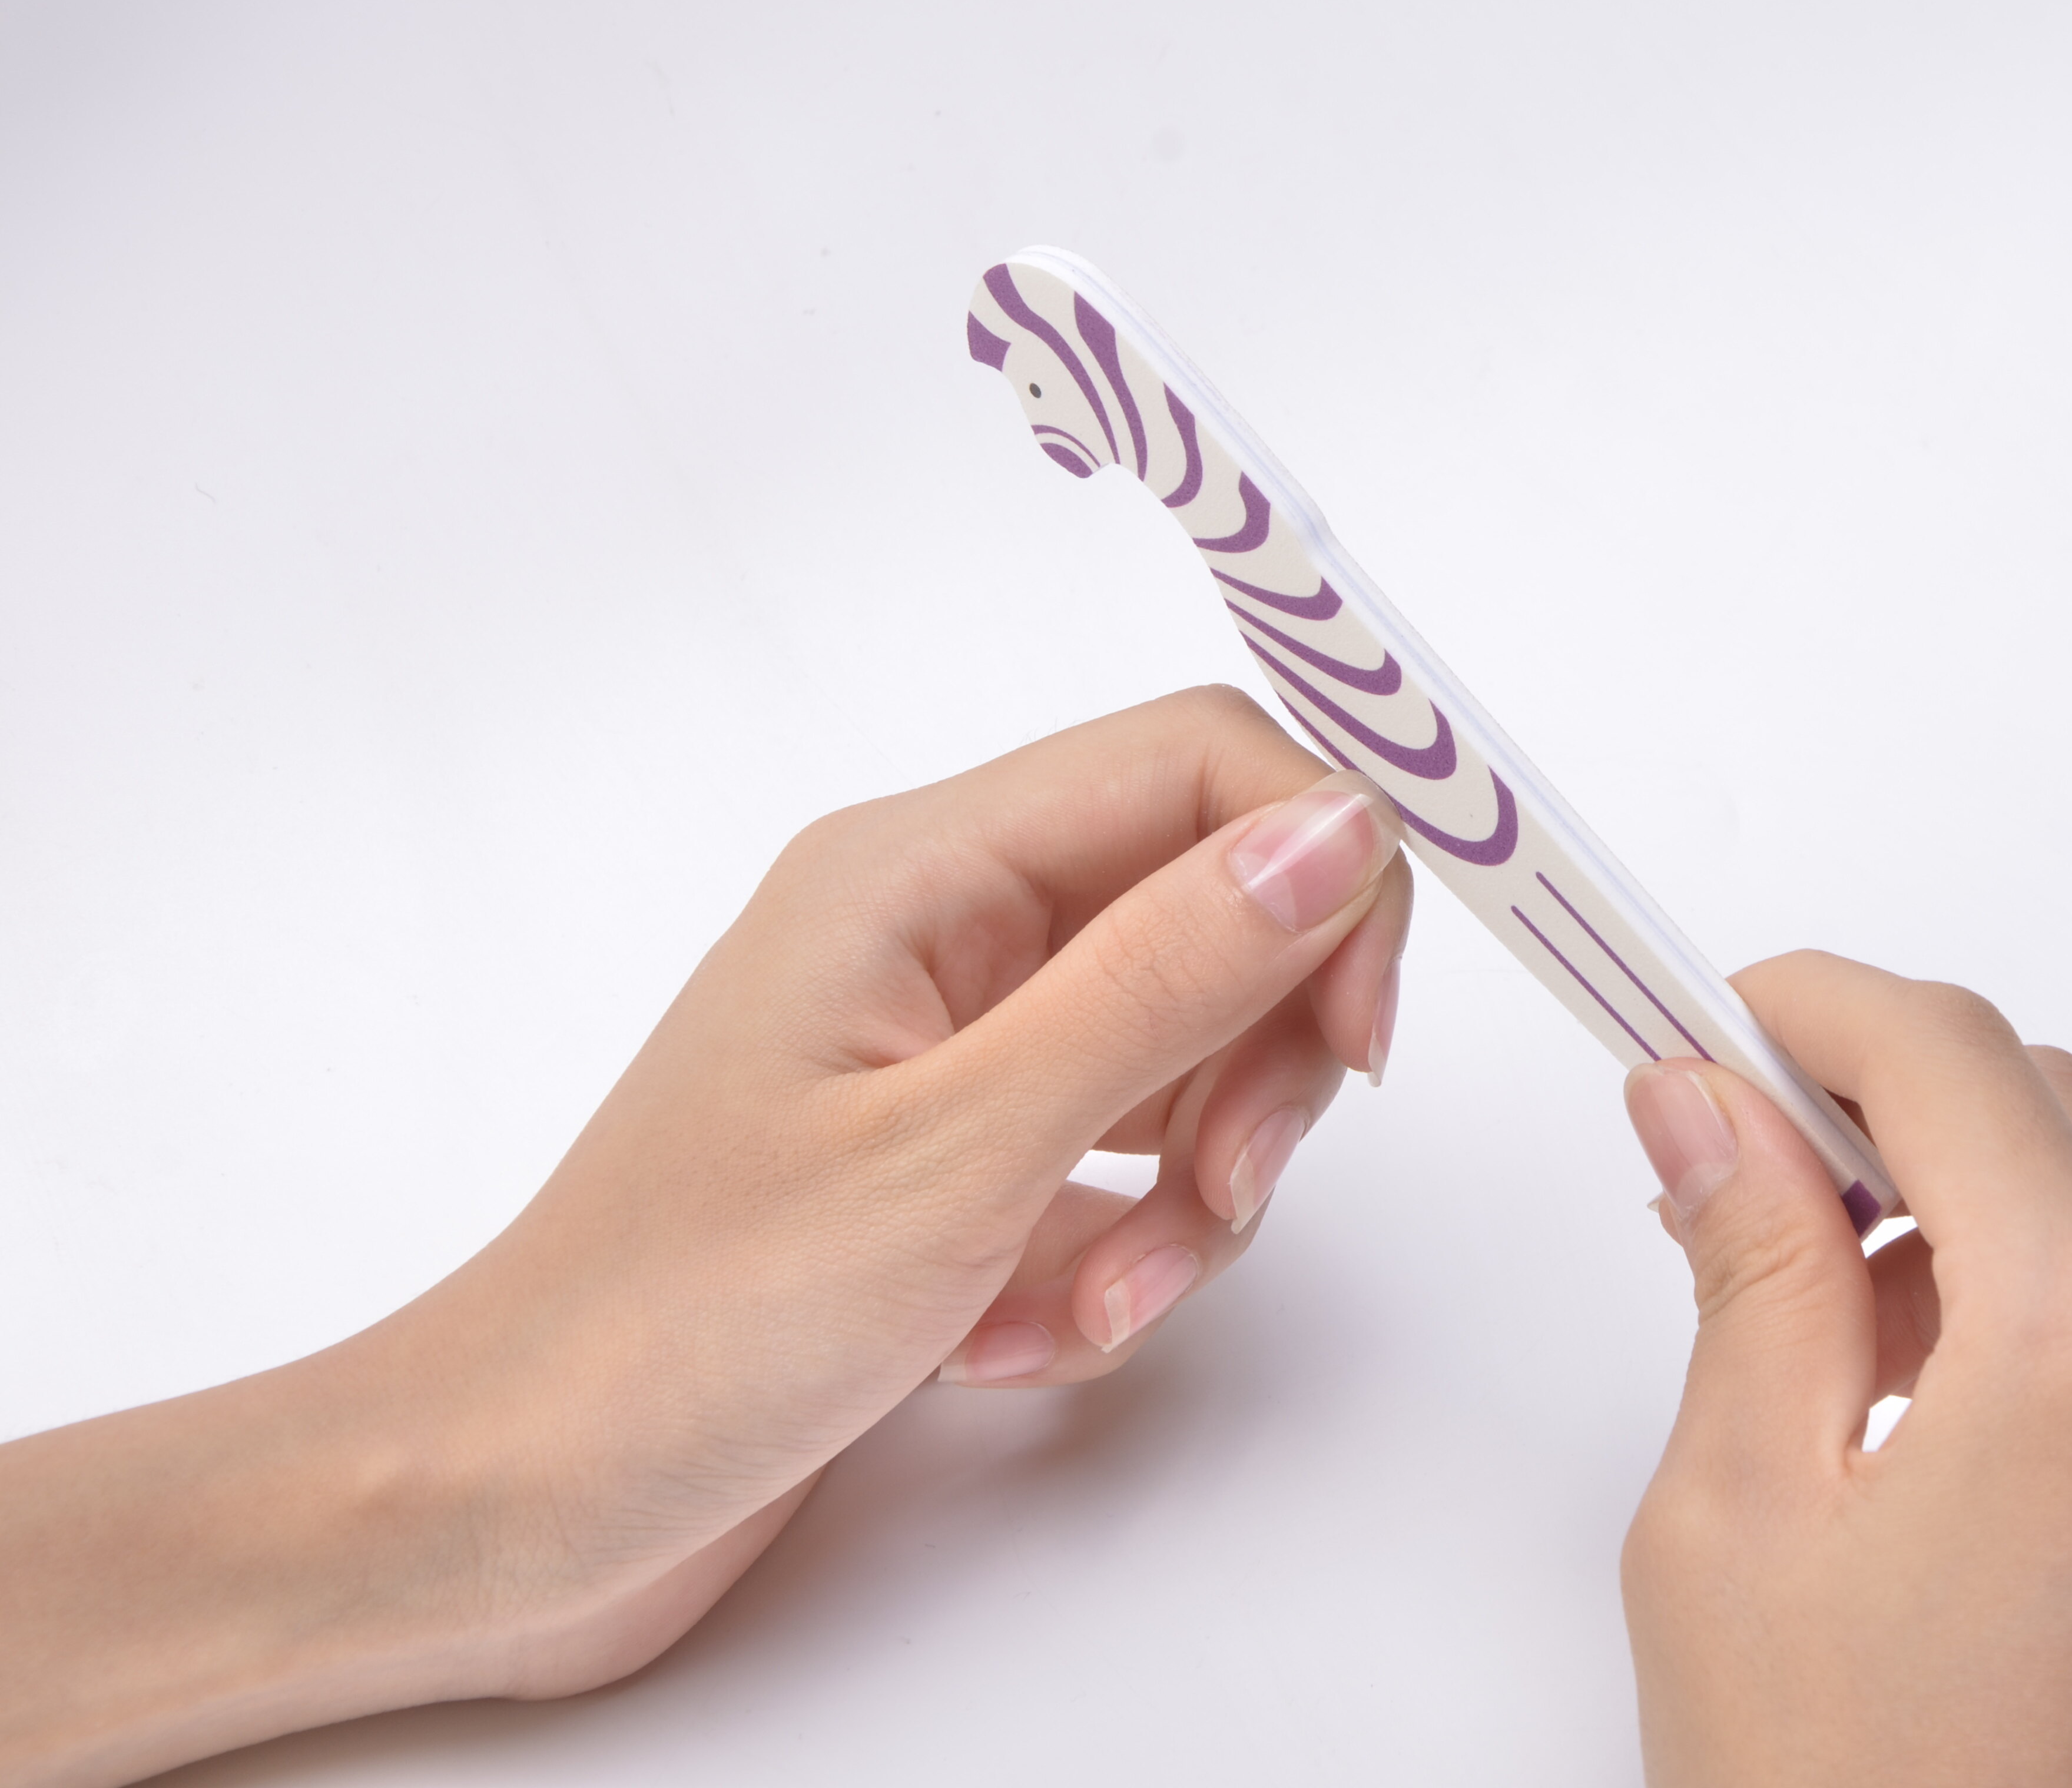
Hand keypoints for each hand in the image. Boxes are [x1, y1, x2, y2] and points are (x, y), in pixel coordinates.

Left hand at [0, 687, 1412, 1786]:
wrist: (511, 1507)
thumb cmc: (678, 1324)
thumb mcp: (959, 1149)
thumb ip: (1162, 978)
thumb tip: (1335, 830)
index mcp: (920, 869)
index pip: (1198, 765)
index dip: (1322, 874)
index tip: (1358, 1038)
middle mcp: (940, 931)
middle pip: (1213, 917)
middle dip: (1257, 1070)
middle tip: (1219, 1204)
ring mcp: (946, 1051)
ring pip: (1181, 1059)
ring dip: (1183, 1203)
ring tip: (1083, 1311)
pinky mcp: (952, 1165)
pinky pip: (1116, 1171)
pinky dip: (1111, 1261)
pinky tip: (1016, 1341)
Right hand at [1619, 954, 2071, 1786]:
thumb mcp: (1738, 1509)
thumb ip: (1748, 1261)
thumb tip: (1706, 1096)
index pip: (1950, 1056)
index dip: (1810, 1004)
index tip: (1708, 1012)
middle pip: (2046, 1102)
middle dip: (1882, 1086)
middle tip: (1731, 1141)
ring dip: (1969, 1181)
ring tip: (1820, 1280)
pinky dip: (2050, 1277)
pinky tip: (1927, 1372)